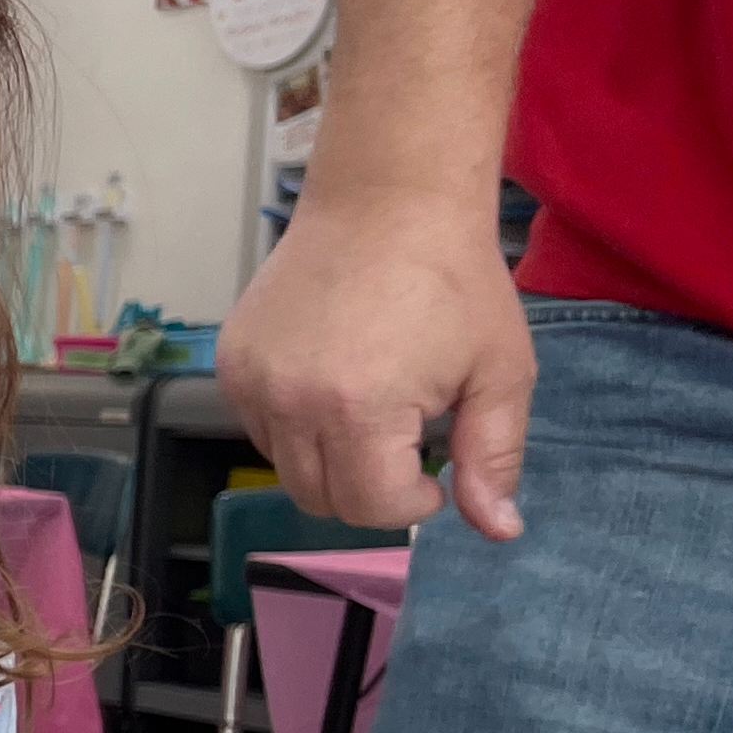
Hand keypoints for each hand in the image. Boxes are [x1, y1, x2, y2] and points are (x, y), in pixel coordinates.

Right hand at [218, 180, 532, 539]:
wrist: (387, 201)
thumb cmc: (454, 281)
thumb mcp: (500, 372)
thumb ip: (494, 456)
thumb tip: (498, 531)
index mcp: (360, 407)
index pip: (371, 507)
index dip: (414, 503)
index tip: (437, 471)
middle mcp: (291, 400)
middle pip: (319, 499)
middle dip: (370, 490)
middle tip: (406, 441)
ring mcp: (251, 379)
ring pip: (285, 467)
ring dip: (330, 458)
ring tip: (371, 406)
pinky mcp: (232, 361)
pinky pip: (259, 427)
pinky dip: (295, 425)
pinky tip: (333, 380)